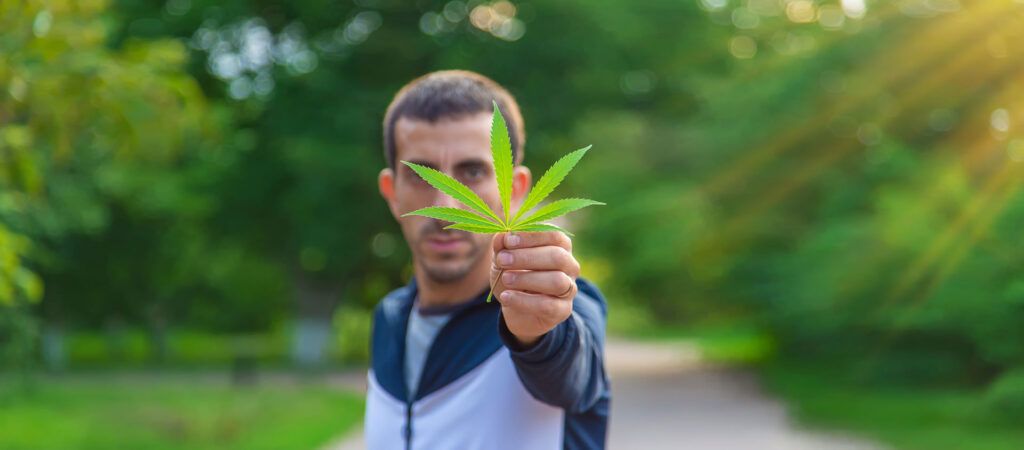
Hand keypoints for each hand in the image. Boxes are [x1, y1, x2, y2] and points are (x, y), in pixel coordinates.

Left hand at [490, 230, 579, 348]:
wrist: (517, 311)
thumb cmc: (514, 277)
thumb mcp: (503, 260)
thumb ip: (502, 247)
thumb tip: (501, 236)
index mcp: (560, 247)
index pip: (554, 236)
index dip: (532, 237)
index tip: (508, 240)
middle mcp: (570, 266)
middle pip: (558, 257)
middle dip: (528, 257)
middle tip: (503, 260)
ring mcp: (569, 289)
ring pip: (557, 281)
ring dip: (527, 279)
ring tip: (505, 279)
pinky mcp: (563, 310)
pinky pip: (547, 305)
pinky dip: (523, 300)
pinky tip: (506, 297)